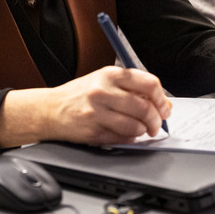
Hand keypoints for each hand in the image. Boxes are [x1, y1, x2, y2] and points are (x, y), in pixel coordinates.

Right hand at [0, 66, 170, 147]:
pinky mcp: (93, 130)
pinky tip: (126, 133)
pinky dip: (129, 138)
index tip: (164, 107)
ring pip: (135, 126)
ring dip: (143, 131)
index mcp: (110, 74)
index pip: (149, 84)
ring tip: (140, 129)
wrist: (50, 109)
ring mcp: (98, 112)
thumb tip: (161, 102)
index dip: (161, 99)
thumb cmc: (80, 94)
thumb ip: (131, 87)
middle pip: (144, 107)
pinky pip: (122, 138)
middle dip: (156, 120)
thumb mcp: (104, 80)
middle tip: (157, 124)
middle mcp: (104, 91)